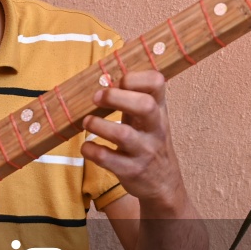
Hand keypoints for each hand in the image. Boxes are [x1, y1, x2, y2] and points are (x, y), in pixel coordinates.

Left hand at [81, 70, 187, 213]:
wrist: (163, 183)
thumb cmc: (149, 141)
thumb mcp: (150, 117)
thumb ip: (134, 95)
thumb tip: (110, 66)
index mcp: (159, 110)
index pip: (158, 83)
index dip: (136, 76)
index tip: (118, 80)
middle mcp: (155, 129)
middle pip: (145, 105)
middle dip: (116, 97)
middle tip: (96, 98)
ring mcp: (144, 151)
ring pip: (123, 134)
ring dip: (99, 125)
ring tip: (87, 121)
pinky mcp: (131, 171)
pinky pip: (108, 159)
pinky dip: (92, 150)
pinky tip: (87, 146)